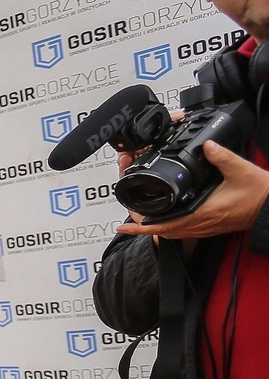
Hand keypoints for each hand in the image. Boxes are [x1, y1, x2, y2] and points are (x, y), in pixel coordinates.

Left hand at [117, 140, 268, 239]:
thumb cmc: (260, 193)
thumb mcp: (241, 170)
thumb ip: (221, 156)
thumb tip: (207, 145)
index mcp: (201, 213)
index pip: (164, 225)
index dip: (141, 228)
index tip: (123, 227)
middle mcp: (199, 225)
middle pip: (161, 232)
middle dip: (141, 227)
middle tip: (125, 221)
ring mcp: (203, 228)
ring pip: (170, 233)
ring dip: (153, 229)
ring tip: (137, 221)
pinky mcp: (207, 227)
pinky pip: (181, 231)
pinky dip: (168, 227)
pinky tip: (162, 220)